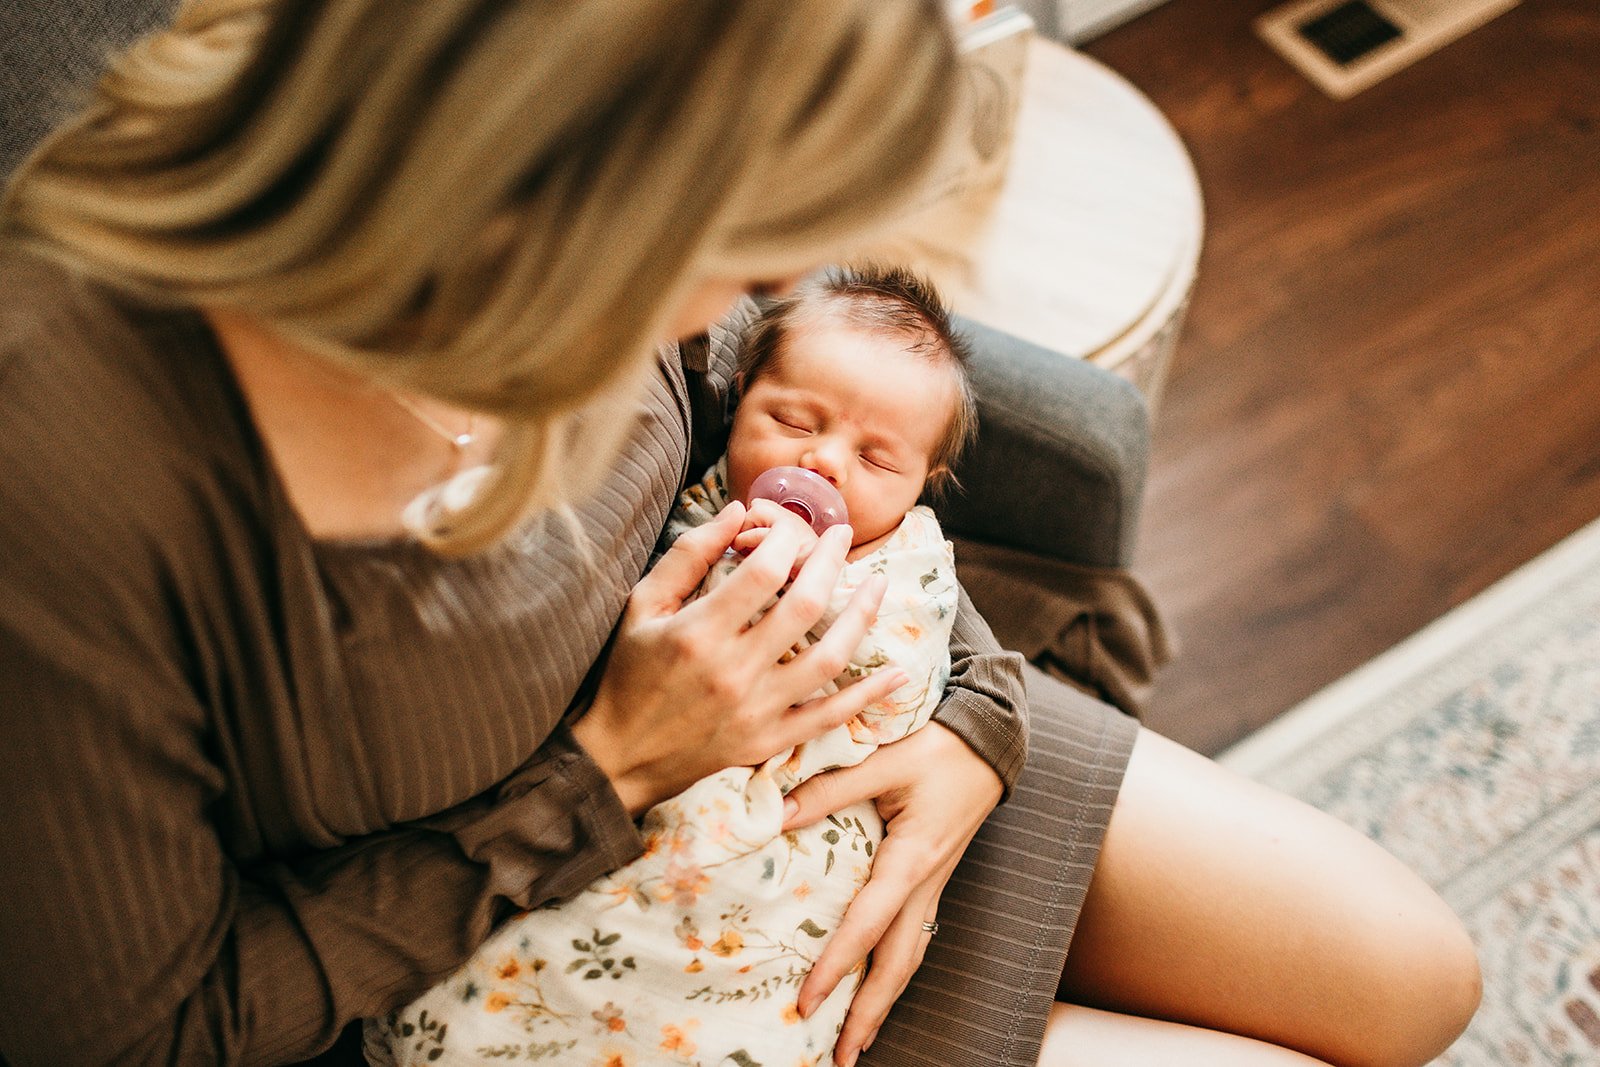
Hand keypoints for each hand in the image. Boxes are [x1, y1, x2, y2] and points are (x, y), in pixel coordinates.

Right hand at [573, 500, 908, 814]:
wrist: (616, 759)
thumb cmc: (625, 673)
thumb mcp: (642, 606)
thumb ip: (688, 555)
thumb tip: (737, 511)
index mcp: (699, 633)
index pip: (763, 572)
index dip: (786, 538)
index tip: (791, 527)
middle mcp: (733, 671)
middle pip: (804, 606)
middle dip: (831, 562)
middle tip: (843, 536)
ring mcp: (756, 710)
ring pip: (828, 657)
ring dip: (861, 617)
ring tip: (878, 585)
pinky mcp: (768, 741)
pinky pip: (830, 717)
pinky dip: (867, 696)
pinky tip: (898, 673)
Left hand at [781, 723, 1003, 1065]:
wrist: (991, 742)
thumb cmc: (940, 748)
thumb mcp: (886, 760)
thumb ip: (830, 788)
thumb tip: (777, 814)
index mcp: (912, 858)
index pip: (867, 925)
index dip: (836, 965)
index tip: (807, 1000)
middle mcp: (925, 882)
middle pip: (897, 965)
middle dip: (867, 1013)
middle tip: (839, 1056)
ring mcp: (932, 885)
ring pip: (909, 958)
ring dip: (882, 1002)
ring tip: (855, 1042)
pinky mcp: (931, 879)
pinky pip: (913, 937)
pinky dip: (893, 972)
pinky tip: (878, 987)